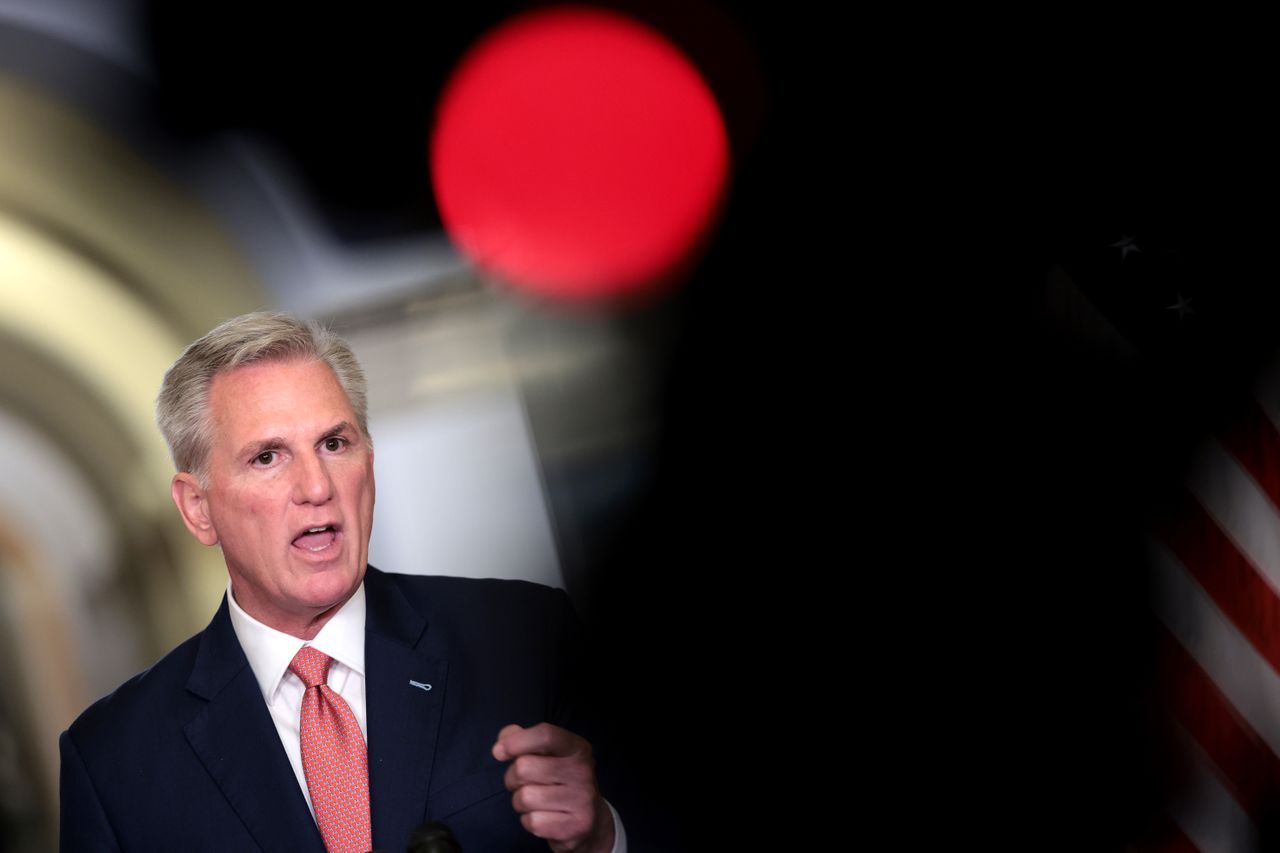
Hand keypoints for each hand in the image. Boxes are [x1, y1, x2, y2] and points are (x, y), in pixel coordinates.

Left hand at [492, 722, 614, 852]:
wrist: (591, 820)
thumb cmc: (561, 782)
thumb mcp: (548, 756)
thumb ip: (524, 740)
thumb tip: (503, 739)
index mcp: (577, 748)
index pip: (545, 735)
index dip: (516, 741)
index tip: (499, 751)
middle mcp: (582, 771)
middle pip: (524, 768)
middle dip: (513, 778)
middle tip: (525, 783)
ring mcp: (582, 799)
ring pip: (525, 797)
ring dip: (520, 802)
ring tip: (536, 802)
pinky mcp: (576, 826)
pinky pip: (532, 821)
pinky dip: (529, 821)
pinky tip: (544, 817)